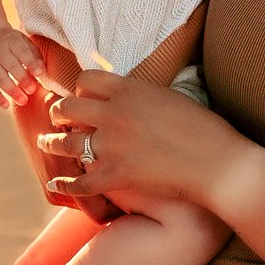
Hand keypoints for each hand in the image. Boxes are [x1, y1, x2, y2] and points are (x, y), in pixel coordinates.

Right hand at [0, 27, 45, 108]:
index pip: (23, 52)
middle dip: (22, 79)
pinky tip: (6, 105)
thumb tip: (42, 72)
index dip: (31, 63)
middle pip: (11, 66)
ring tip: (23, 101)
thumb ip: (35, 56)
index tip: (39, 74)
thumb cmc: (11, 44)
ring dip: (11, 91)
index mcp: (12, 41)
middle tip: (31, 90)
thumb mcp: (23, 42)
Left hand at [37, 70, 263, 212]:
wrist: (218, 163)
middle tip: (57, 118)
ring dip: (53, 143)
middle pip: (68, 107)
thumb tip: (128, 95)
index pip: (86, 80)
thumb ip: (142, 95)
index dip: (80, 89)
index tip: (81, 97)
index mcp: (129, 88)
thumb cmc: (204, 129)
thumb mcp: (170, 97)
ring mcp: (112, 145)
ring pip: (67, 142)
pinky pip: (80, 180)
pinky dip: (65, 183)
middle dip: (59, 112)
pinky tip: (56, 184)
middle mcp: (113, 113)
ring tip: (47, 143)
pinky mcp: (116, 175)